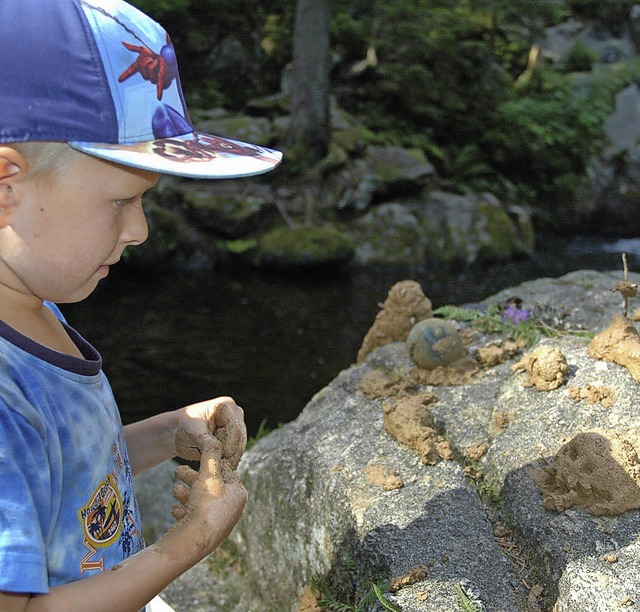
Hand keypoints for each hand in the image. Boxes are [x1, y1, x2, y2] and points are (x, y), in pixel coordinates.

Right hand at [168, 437, 246, 558]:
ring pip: (199, 500)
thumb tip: (213, 438)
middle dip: (191, 478)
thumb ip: (210, 455)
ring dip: (185, 493)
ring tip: (174, 489)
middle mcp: (232, 509)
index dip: (207, 465)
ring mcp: (219, 522)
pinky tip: (176, 510)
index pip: (223, 472)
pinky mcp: (206, 533)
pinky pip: (194, 516)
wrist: (193, 542)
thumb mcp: (208, 475)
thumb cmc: (205, 506)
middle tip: (177, 471)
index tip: (194, 461)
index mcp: (238, 494)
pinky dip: (184, 510)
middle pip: (209, 486)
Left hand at [173, 397, 246, 473]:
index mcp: (226, 405)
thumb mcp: (193, 431)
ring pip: (239, 447)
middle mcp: (234, 414)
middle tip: (221, 466)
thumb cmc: (184, 425)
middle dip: (231, 453)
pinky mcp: (233, 439)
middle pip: (240, 437)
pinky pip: (236, 453)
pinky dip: (229, 462)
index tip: (224, 456)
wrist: (178, 432)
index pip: (235, 426)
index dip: (231, 442)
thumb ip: (206, 441)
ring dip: (230, 459)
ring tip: (219, 469)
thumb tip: (218, 450)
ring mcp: (235, 427)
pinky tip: (221, 468)